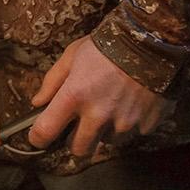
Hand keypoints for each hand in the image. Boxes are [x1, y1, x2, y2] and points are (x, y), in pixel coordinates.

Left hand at [27, 35, 172, 155]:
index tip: (40, 137)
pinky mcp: (146, 124)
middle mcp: (98, 114)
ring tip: (110, 108)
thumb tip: (38, 103)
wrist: (151, 40)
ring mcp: (124, 122)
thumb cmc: (106, 45)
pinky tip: (131, 105)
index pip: (46, 131)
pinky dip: (129, 124)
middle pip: (79, 149)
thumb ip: (52, 81)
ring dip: (105, 131)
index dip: (39, 138)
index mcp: (74, 95)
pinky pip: (133, 134)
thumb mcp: (72, 55)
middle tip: (80, 127)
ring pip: (108, 142)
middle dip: (76, 141)